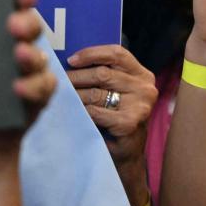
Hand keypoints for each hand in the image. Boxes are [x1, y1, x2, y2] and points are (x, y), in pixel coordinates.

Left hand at [0, 0, 57, 146]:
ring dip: (30, 54)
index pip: (9, 6)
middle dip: (26, 20)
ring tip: (17, 55)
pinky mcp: (37, 97)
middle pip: (31, 25)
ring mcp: (30, 72)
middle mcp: (17, 47)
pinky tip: (17, 89)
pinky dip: (33, 87)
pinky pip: (44, 87)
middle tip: (12, 24)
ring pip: (40, 55)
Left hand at [66, 44, 158, 170]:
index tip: (71, 60)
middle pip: (102, 73)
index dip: (92, 53)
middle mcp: (145, 87)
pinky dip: (82, 113)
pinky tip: (75, 115)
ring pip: (96, 93)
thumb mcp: (116, 91)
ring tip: (63, 98)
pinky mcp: (130, 122)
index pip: (117, 53)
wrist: (126, 152)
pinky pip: (95, 112)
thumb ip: (104, 75)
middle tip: (59, 82)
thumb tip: (71, 60)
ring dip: (75, 96)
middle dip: (76, 77)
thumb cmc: (115, 118)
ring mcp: (140, 105)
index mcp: (142, 75)